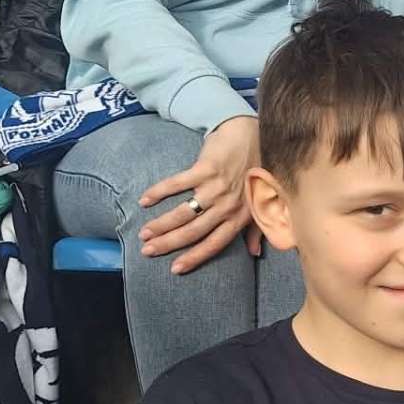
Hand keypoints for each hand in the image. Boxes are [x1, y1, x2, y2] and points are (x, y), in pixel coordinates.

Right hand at [138, 115, 260, 274]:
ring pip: (184, 213)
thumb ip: (256, 229)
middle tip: (147, 250)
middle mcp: (229, 205)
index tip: (174, 269)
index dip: (194, 258)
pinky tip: (144, 200)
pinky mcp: (205, 168)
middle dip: (168, 244)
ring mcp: (217, 187)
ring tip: (144, 233)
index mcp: (240, 217)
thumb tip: (254, 254)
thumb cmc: (254, 170)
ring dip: (161, 224)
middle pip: (194, 231)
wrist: (251, 134)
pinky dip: (158, 192)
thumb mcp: (259, 203)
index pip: (215, 244)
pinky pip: (177, 184)